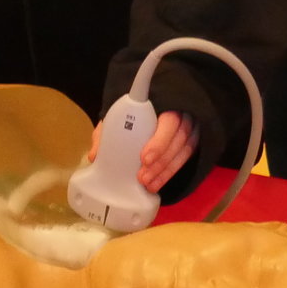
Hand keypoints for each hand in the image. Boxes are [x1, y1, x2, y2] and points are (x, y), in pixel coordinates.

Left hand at [82, 112, 197, 191]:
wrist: (150, 107)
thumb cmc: (132, 111)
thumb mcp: (118, 116)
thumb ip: (107, 132)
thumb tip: (95, 155)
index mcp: (164, 103)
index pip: (168, 122)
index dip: (159, 142)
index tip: (144, 159)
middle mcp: (181, 114)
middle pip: (178, 140)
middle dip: (160, 163)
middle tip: (142, 178)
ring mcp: (190, 128)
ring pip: (184, 151)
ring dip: (165, 171)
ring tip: (148, 184)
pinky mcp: (192, 141)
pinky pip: (186, 159)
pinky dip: (170, 173)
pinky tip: (157, 183)